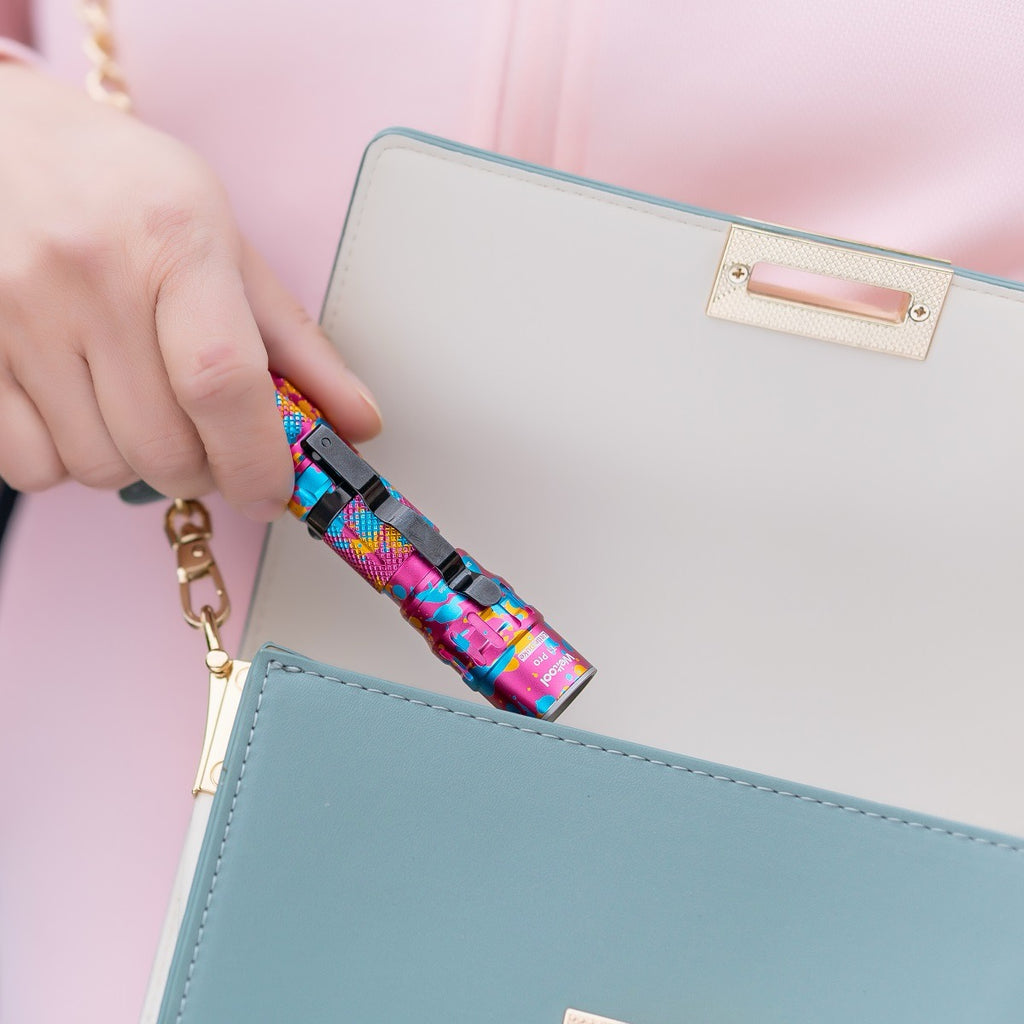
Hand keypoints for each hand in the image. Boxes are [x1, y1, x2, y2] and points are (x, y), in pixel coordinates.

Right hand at [0, 62, 380, 519]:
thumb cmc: (125, 192)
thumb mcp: (224, 243)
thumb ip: (296, 343)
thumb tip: (358, 422)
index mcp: (172, 241)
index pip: (223, 382)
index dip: (257, 460)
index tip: (275, 492)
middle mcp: (88, 277)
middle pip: (164, 448)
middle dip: (205, 471)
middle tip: (210, 441)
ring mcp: (15, 315)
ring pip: (99, 468)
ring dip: (137, 465)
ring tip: (139, 407)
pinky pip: (30, 466)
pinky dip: (68, 463)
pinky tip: (81, 411)